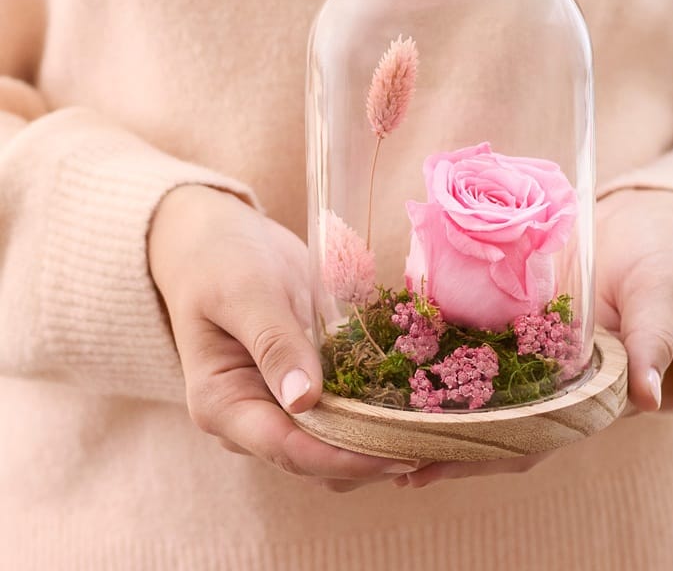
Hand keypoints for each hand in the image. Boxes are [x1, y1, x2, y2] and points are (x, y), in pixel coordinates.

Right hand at [148, 185, 419, 491]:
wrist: (217, 241)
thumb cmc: (222, 262)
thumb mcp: (247, 293)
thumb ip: (274, 343)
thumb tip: (304, 400)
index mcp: (222, 404)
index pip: (288, 450)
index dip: (344, 458)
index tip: (397, 454)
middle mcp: (248, 418)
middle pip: (314, 459)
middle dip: (367, 456)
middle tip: (428, 441)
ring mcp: (276, 404)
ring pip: (331, 445)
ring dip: (374, 441)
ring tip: (426, 425)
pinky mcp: (301, 386)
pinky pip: (339, 413)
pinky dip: (371, 413)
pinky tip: (409, 402)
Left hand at [400, 188, 672, 488]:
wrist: (645, 220)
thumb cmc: (661, 262)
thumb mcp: (661, 297)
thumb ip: (654, 340)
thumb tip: (649, 396)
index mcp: (584, 392)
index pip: (526, 436)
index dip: (477, 456)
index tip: (424, 467)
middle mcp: (546, 376)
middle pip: (483, 418)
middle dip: (431, 435)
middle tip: (372, 449)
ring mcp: (522, 343)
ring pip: (467, 378)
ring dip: (421, 395)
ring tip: (366, 409)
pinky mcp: (506, 308)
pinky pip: (466, 328)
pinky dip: (432, 339)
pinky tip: (390, 342)